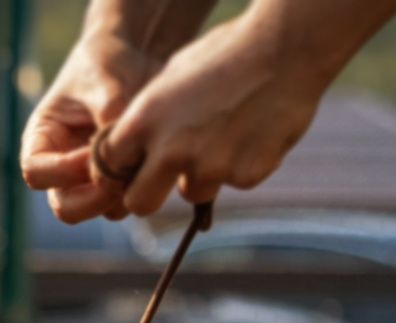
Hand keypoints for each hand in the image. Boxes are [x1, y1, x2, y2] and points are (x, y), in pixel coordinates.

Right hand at [19, 29, 164, 224]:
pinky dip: (141, 187)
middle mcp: (63, 167)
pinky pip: (129, 199)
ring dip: (122, 195)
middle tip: (120, 179)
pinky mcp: (121, 180)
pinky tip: (154, 160)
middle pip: (65, 206)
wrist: (137, 57)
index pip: (36, 172)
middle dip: (92, 200)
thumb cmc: (107, 63)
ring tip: (142, 162)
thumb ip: (108, 119)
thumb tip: (119, 158)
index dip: (62, 171)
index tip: (91, 153)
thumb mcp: (103, 83)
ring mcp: (93, 178)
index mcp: (43, 139)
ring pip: (101, 210)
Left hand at [90, 0, 395, 218]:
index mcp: (144, 121)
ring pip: (194, 193)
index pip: (111, 167)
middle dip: (151, 194)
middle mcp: (170, 150)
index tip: (134, 167)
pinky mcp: (244, 176)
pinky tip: (255, 131)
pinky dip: (242, 165)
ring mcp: (209, 167)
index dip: (122, 169)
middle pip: (140, 203)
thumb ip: (151, 121)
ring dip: (205, 174)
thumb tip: (137, 153)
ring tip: (227, 133)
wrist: (285, 47)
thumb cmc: (225, 55)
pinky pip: (234, 182)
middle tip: (167, 180)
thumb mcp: (171, 81)